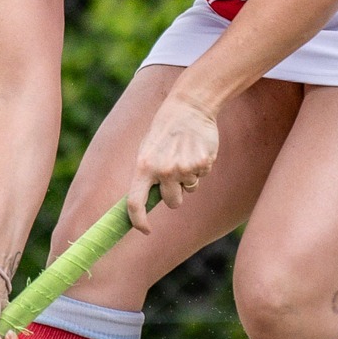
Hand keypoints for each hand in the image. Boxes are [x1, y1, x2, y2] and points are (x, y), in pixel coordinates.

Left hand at [126, 91, 219, 231]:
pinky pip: (202, 177)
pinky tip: (195, 150)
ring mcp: (184, 168)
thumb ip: (146, 177)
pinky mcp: (202, 164)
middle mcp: (163, 171)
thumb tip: (145, 203)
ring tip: (184, 155)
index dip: (139, 221)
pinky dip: (200, 168)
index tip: (145, 229)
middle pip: (172, 203)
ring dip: (188, 179)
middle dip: (174, 196)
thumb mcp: (146, 152)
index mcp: (143, 167)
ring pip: (190, 190)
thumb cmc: (163, 133)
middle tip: (174, 176)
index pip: (135, 203)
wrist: (187, 109)